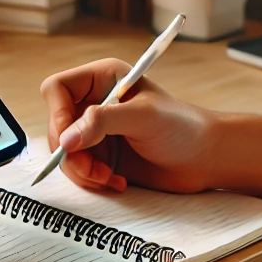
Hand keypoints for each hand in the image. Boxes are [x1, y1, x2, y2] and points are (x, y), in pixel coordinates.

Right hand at [41, 59, 218, 192]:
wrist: (205, 159)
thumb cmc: (182, 127)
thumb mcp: (143, 118)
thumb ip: (102, 122)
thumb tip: (66, 140)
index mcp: (102, 79)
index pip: (57, 89)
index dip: (57, 115)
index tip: (70, 141)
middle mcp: (94, 102)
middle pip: (56, 125)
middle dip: (70, 153)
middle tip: (92, 171)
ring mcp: (96, 131)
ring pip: (63, 152)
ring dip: (81, 171)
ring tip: (108, 178)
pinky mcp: (102, 155)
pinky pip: (78, 169)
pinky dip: (92, 180)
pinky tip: (117, 181)